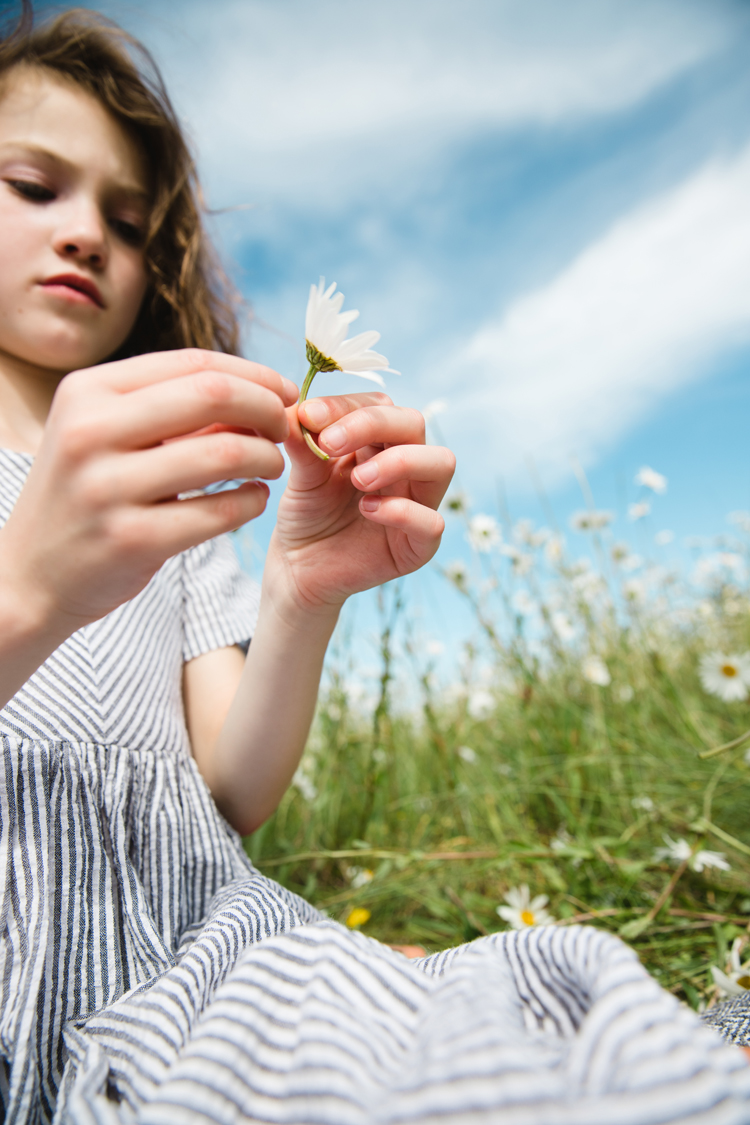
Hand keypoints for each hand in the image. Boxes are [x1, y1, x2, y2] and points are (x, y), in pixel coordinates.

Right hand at [0, 349, 296, 631]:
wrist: (31, 574)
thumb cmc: (85, 493)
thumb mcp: (104, 433)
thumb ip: (168, 409)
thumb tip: (257, 392)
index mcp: (88, 392)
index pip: (193, 365)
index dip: (253, 375)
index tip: (284, 392)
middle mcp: (91, 432)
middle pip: (213, 397)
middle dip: (266, 410)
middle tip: (283, 429)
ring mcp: (107, 488)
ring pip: (223, 455)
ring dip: (265, 459)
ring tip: (270, 467)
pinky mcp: (130, 540)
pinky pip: (218, 513)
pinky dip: (251, 502)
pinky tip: (253, 500)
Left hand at [267, 391, 454, 615]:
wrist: (297, 568)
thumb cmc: (306, 515)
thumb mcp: (301, 474)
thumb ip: (303, 443)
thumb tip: (295, 407)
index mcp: (378, 443)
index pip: (379, 406)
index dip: (346, 406)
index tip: (307, 416)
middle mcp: (405, 466)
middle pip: (414, 423)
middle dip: (372, 424)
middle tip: (329, 444)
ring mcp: (417, 504)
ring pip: (441, 463)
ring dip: (401, 460)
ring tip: (358, 480)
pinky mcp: (418, 545)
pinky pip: (432, 522)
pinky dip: (402, 511)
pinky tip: (367, 511)